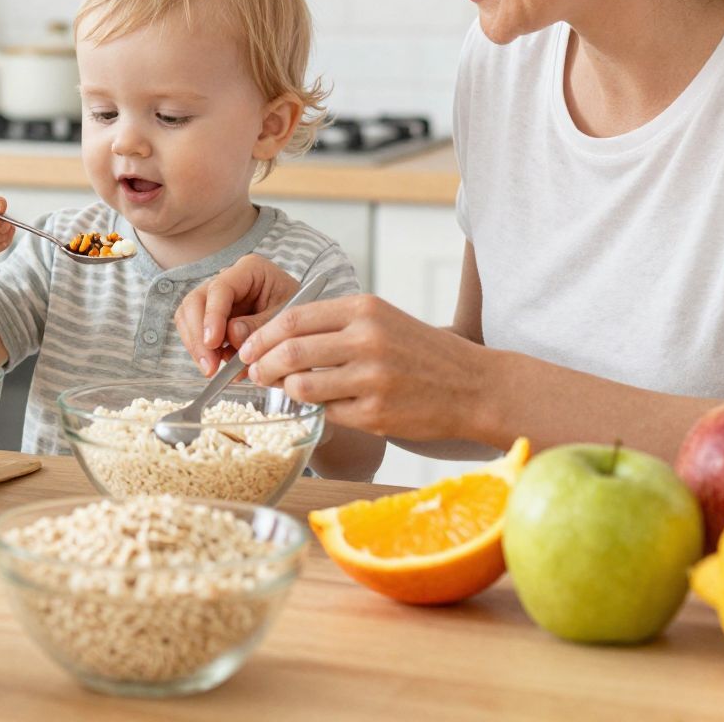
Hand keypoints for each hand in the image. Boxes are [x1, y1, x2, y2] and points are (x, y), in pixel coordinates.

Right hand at [174, 255, 297, 374]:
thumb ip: (262, 325)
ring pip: (188, 318)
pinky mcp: (213, 319)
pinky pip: (195, 333)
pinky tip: (220, 367)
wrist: (305, 323)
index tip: (213, 342)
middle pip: (195, 302)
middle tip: (209, 366)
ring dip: (197, 347)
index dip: (212, 316)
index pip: (220, 289)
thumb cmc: (300, 314)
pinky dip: (203, 352)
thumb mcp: (289, 317)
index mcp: (250, 270)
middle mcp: (227, 280)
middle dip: (198, 336)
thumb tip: (232, 335)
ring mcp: (217, 299)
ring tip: (214, 370)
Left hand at [238, 293, 491, 440]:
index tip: (249, 348)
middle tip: (255, 374)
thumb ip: (333, 326)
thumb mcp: (381, 320)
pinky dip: (322, 410)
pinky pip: (328, 412)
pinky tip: (332, 405)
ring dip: (287, 391)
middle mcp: (367, 340)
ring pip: (301, 386)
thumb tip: (276, 340)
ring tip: (291, 390)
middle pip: (289, 352)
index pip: (292, 319)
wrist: (474, 386)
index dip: (262, 337)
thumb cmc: (422, 352)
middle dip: (262, 366)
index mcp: (364, 309)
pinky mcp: (375, 414)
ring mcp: (371, 379)